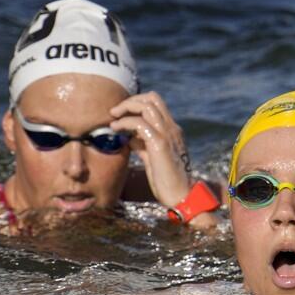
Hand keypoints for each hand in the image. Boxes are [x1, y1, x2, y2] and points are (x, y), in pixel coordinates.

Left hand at [109, 92, 193, 209]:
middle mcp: (172, 128)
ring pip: (147, 105)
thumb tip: (129, 137)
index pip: (156, 104)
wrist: (181, 196)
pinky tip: (116, 130)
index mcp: (172, 130)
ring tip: (113, 118)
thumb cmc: (167, 181)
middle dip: (130, 101)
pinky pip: (139, 123)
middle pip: (152, 98)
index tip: (122, 114)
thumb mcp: (153, 158)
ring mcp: (167, 134)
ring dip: (126, 107)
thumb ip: (143, 145)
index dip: (137, 103)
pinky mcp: (160, 144)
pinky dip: (124, 123)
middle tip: (115, 112)